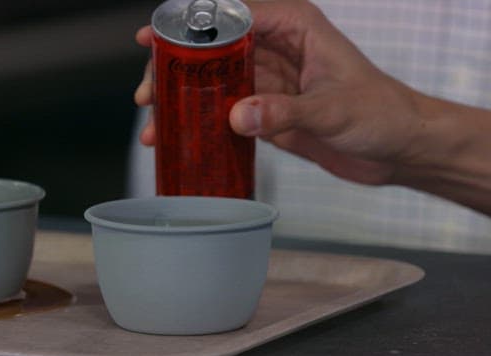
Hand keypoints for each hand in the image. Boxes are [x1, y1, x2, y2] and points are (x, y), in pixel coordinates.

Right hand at [135, 0, 425, 185]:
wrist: (397, 148)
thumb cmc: (381, 113)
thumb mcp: (334, 109)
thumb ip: (286, 110)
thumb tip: (238, 115)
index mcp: (294, 27)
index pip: (232, 15)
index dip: (189, 26)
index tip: (156, 39)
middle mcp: (276, 49)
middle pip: (212, 49)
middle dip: (176, 69)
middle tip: (150, 92)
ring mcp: (269, 82)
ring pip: (213, 82)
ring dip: (183, 101)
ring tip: (155, 123)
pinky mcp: (267, 111)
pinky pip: (225, 112)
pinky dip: (202, 124)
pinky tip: (181, 137)